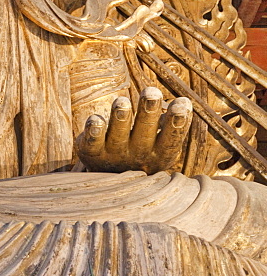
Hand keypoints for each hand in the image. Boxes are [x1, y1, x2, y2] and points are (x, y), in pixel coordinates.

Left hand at [76, 87, 192, 173]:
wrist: (110, 183)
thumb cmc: (141, 151)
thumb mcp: (159, 144)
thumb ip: (168, 125)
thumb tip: (183, 104)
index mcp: (159, 154)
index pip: (171, 139)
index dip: (178, 123)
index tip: (183, 103)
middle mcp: (137, 156)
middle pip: (144, 134)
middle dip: (148, 113)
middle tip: (152, 92)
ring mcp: (114, 155)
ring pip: (118, 136)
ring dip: (120, 118)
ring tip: (122, 101)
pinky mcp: (92, 153)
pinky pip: (92, 143)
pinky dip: (93, 132)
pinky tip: (95, 119)